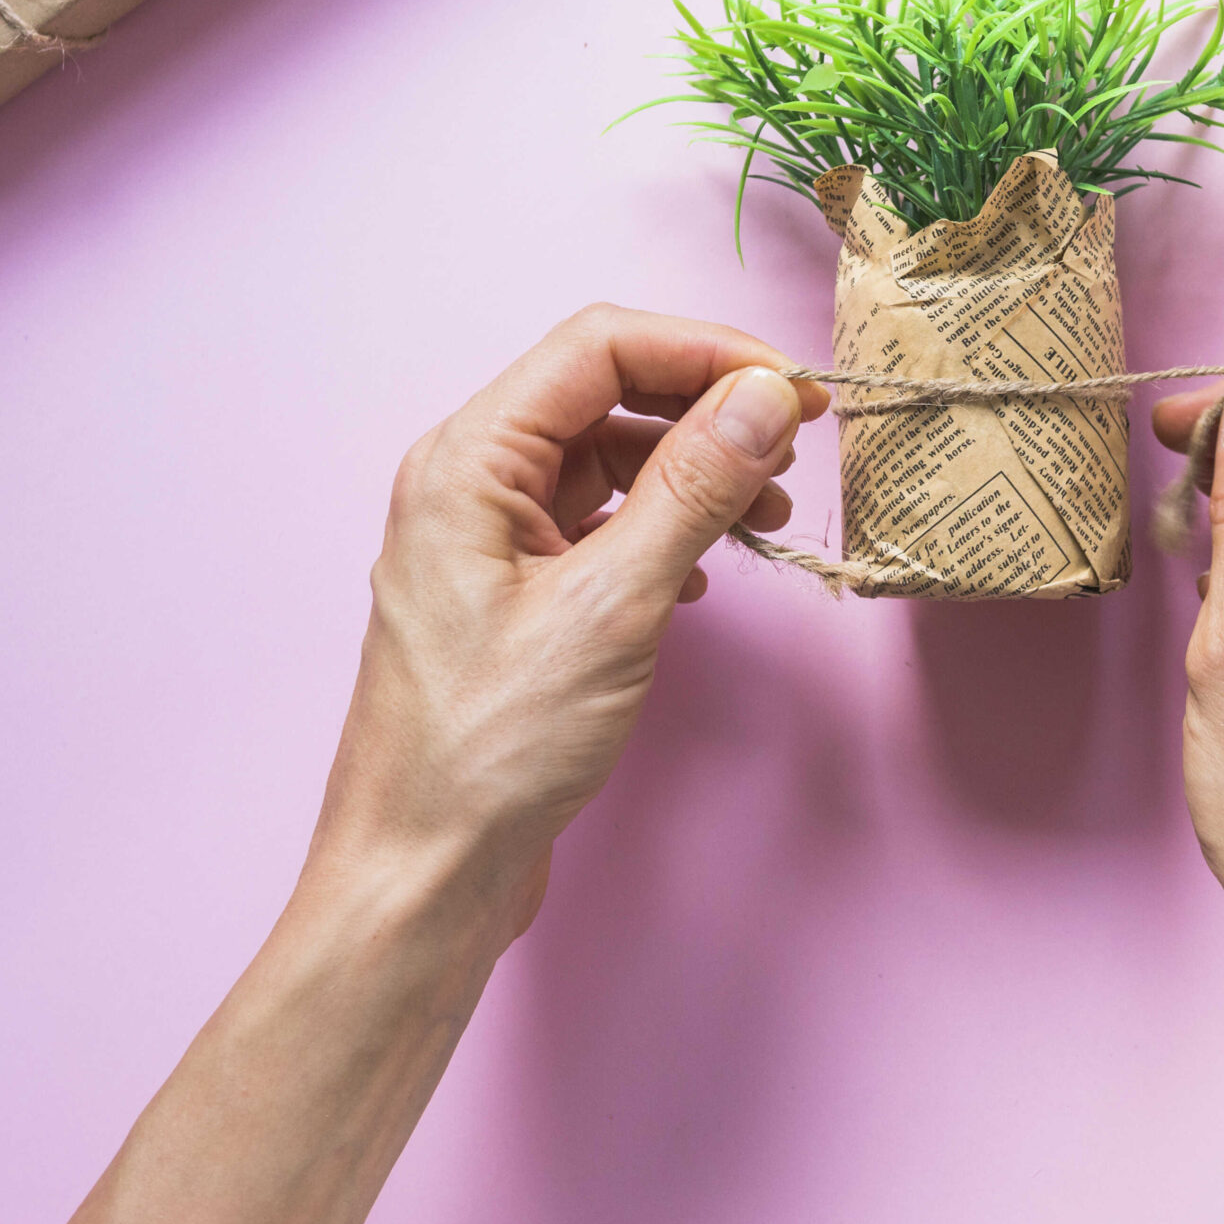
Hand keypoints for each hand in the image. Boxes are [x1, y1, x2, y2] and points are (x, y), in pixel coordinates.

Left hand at [71, 305, 825, 1223]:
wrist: (423, 877)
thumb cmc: (490, 752)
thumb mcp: (612, 607)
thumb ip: (693, 489)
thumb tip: (765, 396)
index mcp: (469, 462)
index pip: (601, 346)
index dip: (707, 351)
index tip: (795, 388)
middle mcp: (470, 483)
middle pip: (606, 391)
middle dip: (708, 406)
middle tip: (800, 439)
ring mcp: (489, 539)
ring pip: (609, 458)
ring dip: (696, 469)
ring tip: (770, 510)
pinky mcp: (514, 593)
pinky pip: (601, 521)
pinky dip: (667, 525)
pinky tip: (710, 569)